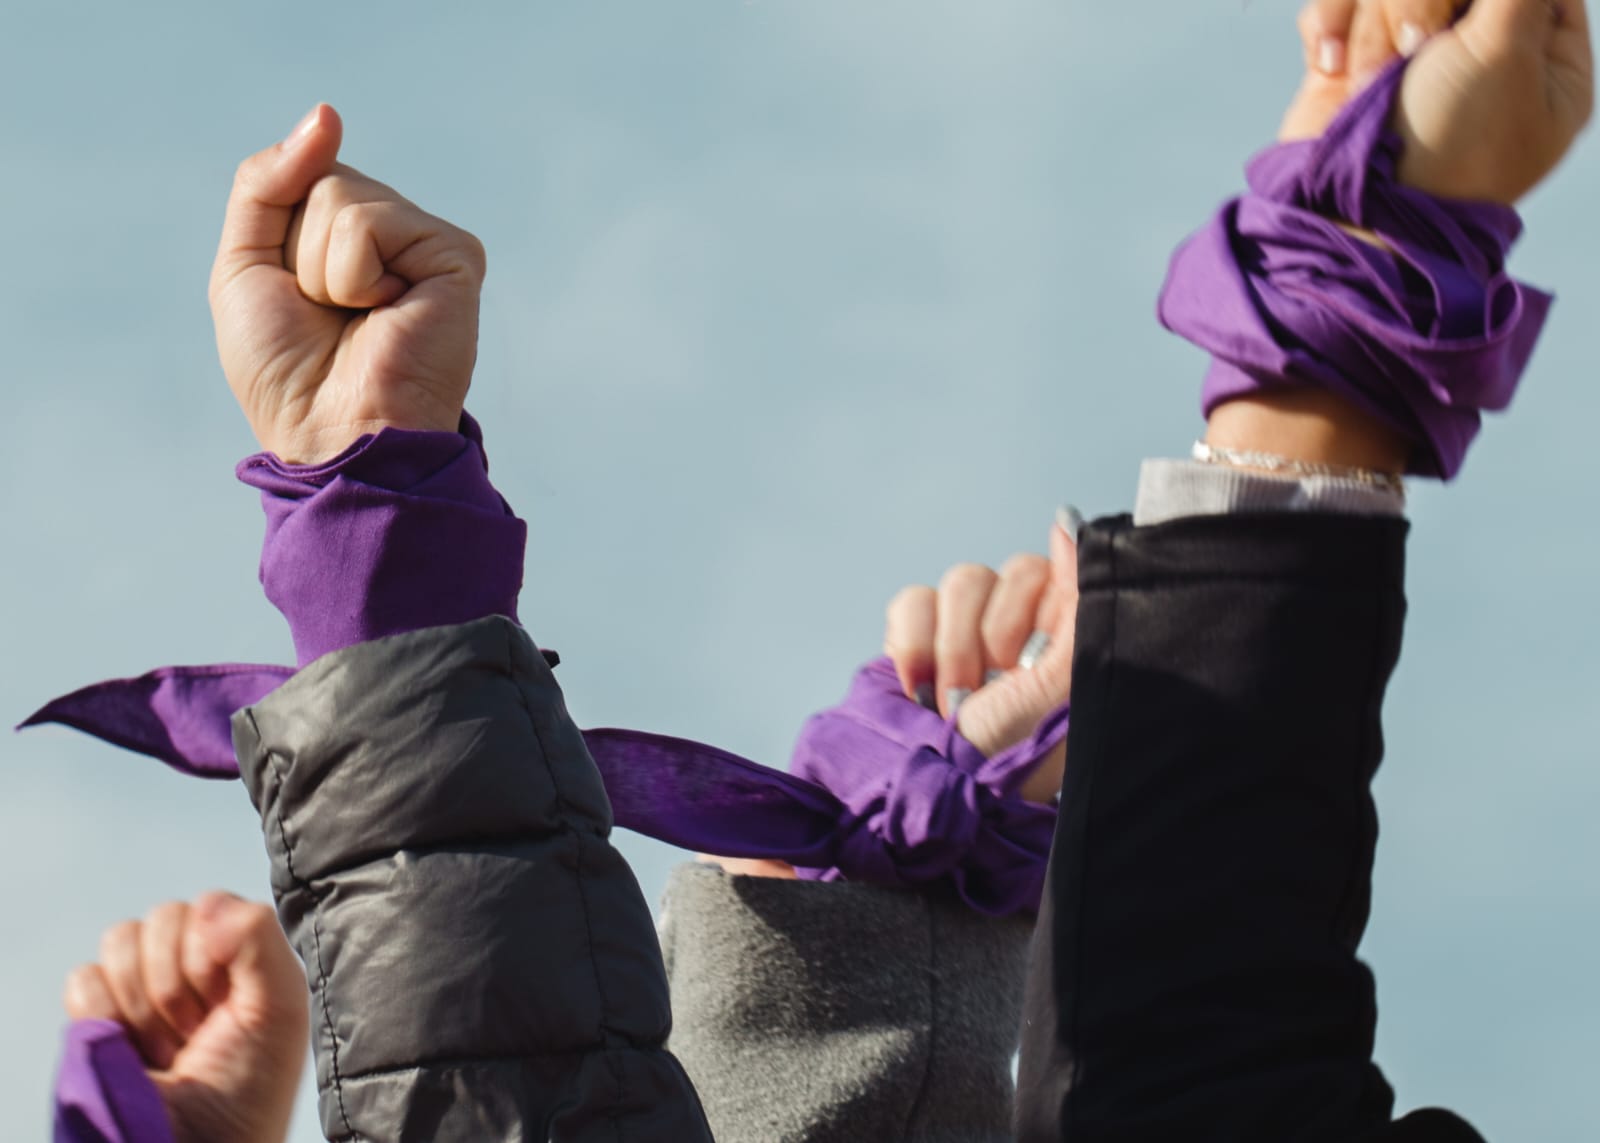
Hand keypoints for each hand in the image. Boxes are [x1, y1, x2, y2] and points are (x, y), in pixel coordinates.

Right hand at [62, 893, 308, 1142]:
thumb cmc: (250, 1084)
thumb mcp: (280, 1007)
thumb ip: (261, 940)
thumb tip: (208, 903)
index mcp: (236, 952)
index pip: (207, 907)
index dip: (212, 956)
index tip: (227, 1006)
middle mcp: (188, 961)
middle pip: (163, 918)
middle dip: (179, 984)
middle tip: (197, 1033)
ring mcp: (140, 987)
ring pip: (121, 940)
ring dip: (145, 1003)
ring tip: (168, 1046)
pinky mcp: (96, 1018)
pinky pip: (84, 980)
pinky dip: (105, 1016)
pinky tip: (133, 1052)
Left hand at [209, 105, 486, 463]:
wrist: (334, 434)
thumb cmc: (290, 374)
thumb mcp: (246, 265)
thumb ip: (267, 183)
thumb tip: (327, 114)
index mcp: (352, 240)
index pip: (302, 176)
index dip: (278, 234)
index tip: (299, 299)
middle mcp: (396, 236)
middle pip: (321, 180)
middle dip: (299, 252)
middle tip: (330, 315)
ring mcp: (428, 244)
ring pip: (341, 196)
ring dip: (323, 270)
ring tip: (358, 318)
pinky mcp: (455, 256)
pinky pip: (369, 222)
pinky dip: (353, 273)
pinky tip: (384, 313)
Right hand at [883, 512, 1079, 804]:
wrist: (928, 799)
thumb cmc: (1008, 760)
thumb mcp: (1058, 689)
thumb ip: (1076, 603)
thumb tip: (1070, 522)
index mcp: (1069, 636)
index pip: (1059, 569)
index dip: (1032, 611)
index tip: (1022, 661)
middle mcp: (1025, 625)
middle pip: (1010, 570)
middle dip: (992, 636)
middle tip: (987, 690)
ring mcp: (968, 629)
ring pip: (962, 579)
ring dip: (951, 647)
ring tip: (950, 701)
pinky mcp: (918, 636)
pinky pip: (912, 598)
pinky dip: (911, 645)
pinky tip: (918, 687)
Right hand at [1282, 0, 1593, 202]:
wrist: (1355, 211)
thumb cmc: (1443, 148)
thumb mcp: (1505, 49)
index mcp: (1546, 59)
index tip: (1469, 12)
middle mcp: (1484, 52)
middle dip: (1421, 3)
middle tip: (1418, 48)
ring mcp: (1414, 58)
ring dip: (1373, 27)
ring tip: (1367, 82)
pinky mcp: (1354, 63)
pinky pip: (1339, 3)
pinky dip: (1331, 27)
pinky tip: (1332, 69)